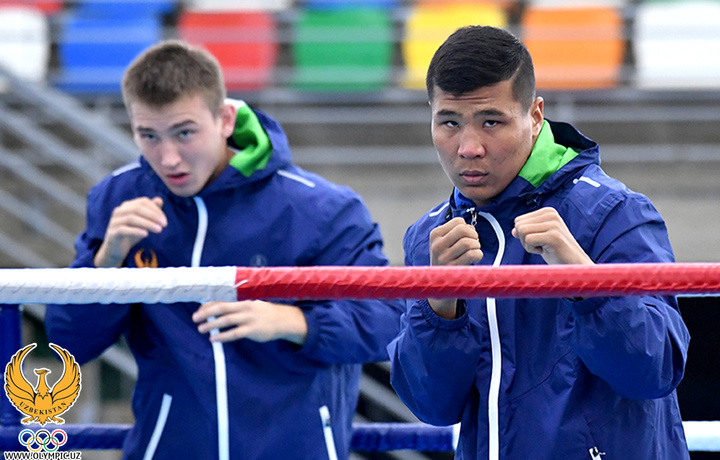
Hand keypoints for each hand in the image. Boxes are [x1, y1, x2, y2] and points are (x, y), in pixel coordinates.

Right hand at [94, 197, 166, 266]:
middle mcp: (119, 211)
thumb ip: (151, 211)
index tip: (164, 221)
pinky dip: (136, 231)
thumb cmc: (132, 234)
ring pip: (131, 218)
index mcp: (127, 206)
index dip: (155, 209)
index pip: (143, 202)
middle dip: (153, 215)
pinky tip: (146, 234)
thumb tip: (159, 200)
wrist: (116, 249)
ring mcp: (114, 221)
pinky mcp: (112, 233)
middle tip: (164, 224)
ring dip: (148, 223)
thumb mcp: (144, 222)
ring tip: (159, 230)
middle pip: (138, 208)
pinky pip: (123, 229)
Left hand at [192, 300, 308, 344]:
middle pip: (222, 308)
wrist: (284, 320)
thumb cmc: (265, 314)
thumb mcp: (252, 306)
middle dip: (207, 312)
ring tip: (201, 329)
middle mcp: (245, 307)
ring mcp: (249, 318)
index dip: (209, 305)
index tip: (199, 310)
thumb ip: (237, 308)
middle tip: (194, 318)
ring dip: (212, 324)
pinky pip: (235, 333)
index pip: (222, 300)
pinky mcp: (252, 330)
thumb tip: (219, 311)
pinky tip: (214, 339)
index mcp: (243, 301)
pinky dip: (223, 336)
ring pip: (227, 320)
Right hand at [428, 217, 483, 318]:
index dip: (467, 227)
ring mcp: (444, 258)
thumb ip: (455, 231)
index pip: (458, 221)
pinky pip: (472, 255)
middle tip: (474, 242)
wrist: (437, 281)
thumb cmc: (445, 257)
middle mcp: (437, 245)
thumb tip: (471, 227)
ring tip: (474, 250)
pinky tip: (475, 258)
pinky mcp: (453, 268)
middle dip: (474, 234)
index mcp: (435, 235)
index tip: (466, 236)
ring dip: (476, 245)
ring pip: (468, 242)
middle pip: (463, 230)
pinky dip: (478, 255)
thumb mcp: (443, 241)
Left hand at [512, 207, 593, 265]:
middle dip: (524, 239)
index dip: (524, 235)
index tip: (539, 240)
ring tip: (543, 247)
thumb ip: (527, 232)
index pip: (518, 220)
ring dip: (528, 245)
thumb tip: (513, 230)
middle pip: (518, 225)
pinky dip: (532, 249)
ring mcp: (553, 224)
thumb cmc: (557, 252)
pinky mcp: (553, 236)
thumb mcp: (539, 238)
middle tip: (540, 245)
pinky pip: (528, 240)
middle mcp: (551, 214)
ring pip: (522, 231)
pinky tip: (546, 251)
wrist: (574, 264)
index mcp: (548, 212)